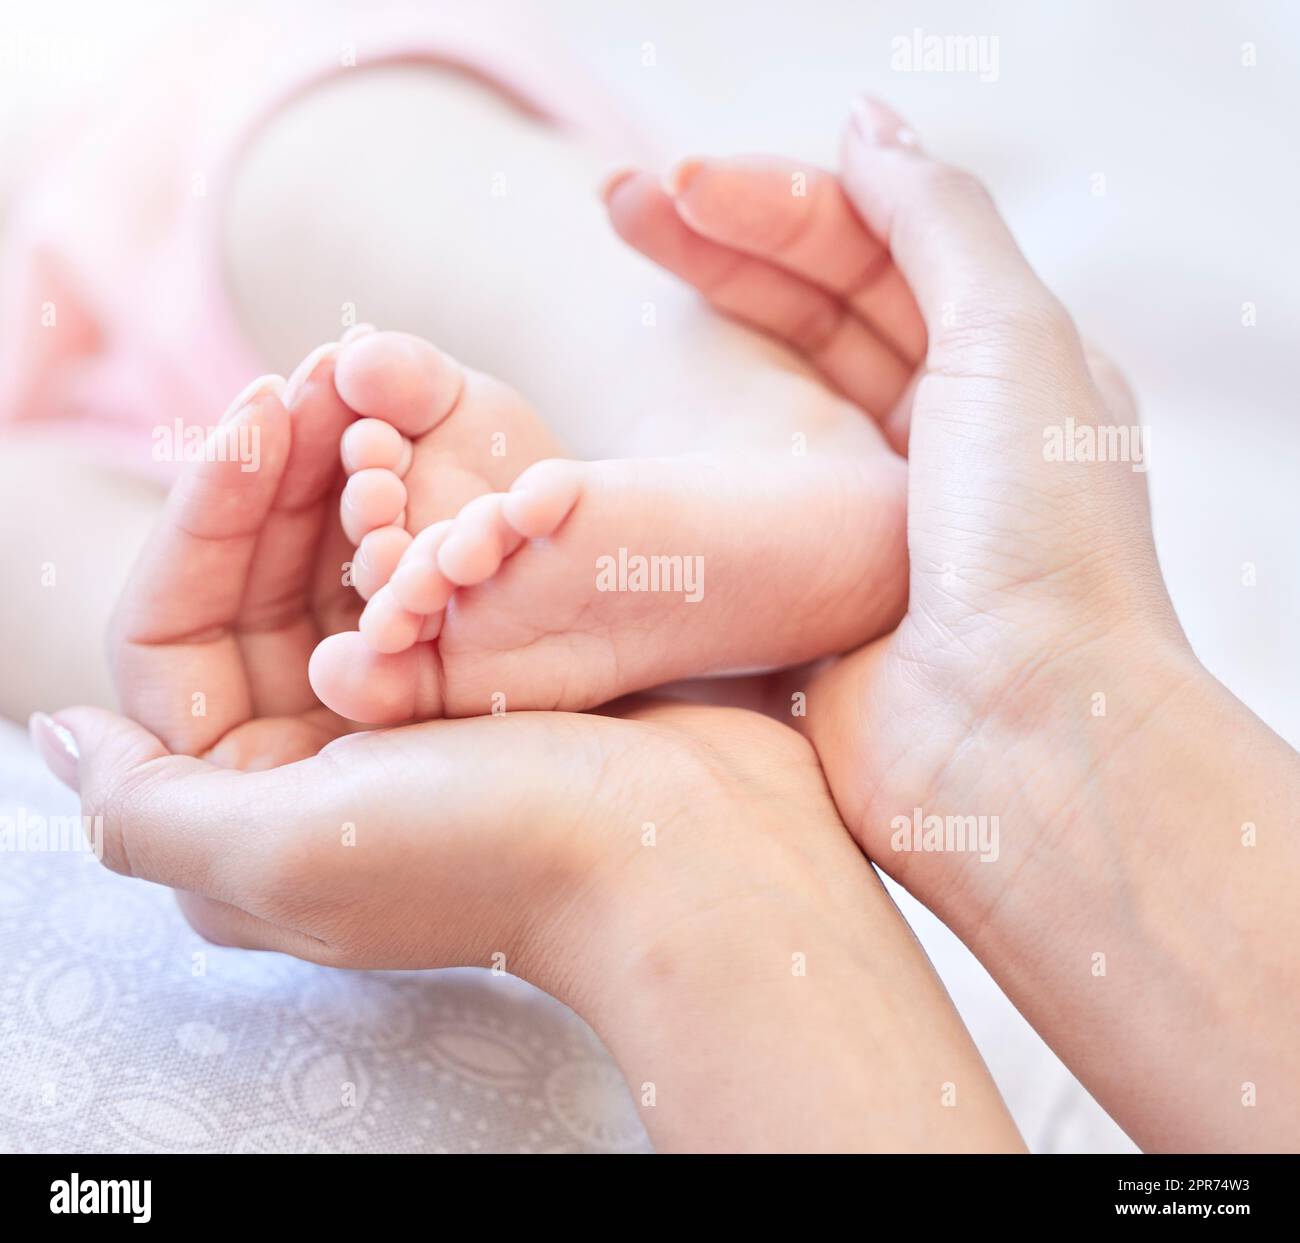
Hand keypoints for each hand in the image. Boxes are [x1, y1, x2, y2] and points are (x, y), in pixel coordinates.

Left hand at [34, 329, 1021, 1152]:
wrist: (695, 857)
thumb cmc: (495, 853)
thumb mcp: (284, 852)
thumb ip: (143, 808)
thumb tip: (55, 737)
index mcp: (256, 807)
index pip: (173, 644)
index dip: (199, 524)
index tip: (249, 422)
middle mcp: (321, 758)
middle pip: (257, 592)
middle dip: (275, 483)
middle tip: (306, 380)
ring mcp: (408, 715)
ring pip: (339, 568)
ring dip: (342, 477)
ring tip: (358, 387)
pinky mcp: (486, 680)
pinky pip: (424, 570)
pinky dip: (418, 503)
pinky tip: (421, 442)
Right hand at [608, 98, 1299, 1151]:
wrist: (1017, 742)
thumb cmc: (1037, 543)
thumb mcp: (1015, 337)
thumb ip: (938, 220)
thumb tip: (868, 125)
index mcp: (1001, 368)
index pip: (876, 254)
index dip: (778, 205)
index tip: (675, 184)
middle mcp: (939, 438)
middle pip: (814, 313)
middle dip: (721, 247)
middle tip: (615, 200)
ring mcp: (867, 518)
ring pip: (770, 394)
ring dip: (695, 332)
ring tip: (610, 276)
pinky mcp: (811, 592)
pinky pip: (742, 498)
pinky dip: (687, 447)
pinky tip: (630, 409)